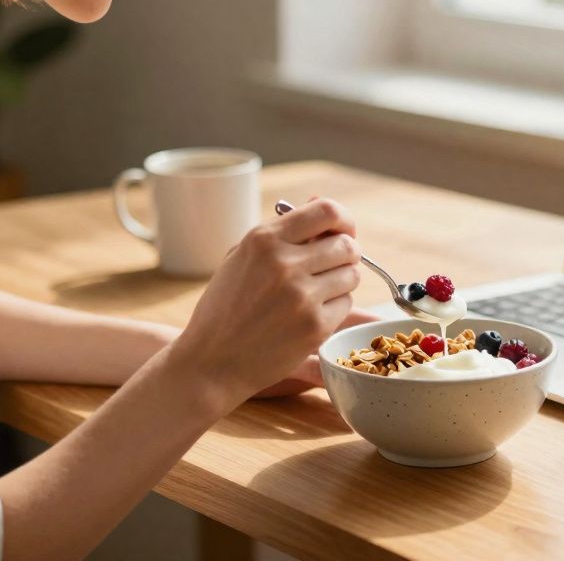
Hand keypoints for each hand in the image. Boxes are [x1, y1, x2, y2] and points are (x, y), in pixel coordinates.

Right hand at [169, 199, 363, 410]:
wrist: (211, 362)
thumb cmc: (225, 307)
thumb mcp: (240, 258)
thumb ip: (280, 231)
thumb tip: (318, 201)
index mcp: (264, 240)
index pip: (327, 211)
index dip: (343, 221)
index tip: (342, 232)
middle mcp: (284, 264)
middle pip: (346, 245)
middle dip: (346, 254)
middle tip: (333, 267)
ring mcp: (302, 296)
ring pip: (352, 275)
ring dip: (342, 281)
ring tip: (318, 292)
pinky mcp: (315, 326)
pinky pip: (346, 304)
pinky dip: (336, 308)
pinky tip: (311, 314)